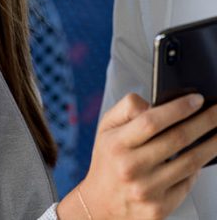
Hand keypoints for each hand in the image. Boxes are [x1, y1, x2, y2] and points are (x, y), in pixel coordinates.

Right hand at [60, 93, 216, 219]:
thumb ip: (127, 109)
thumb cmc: (108, 163)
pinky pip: (188, 183)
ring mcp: (146, 190)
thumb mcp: (106, 130)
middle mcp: (130, 168)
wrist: (101, 205)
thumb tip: (156, 104)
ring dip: (212, 145)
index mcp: (116, 144)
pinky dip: (197, 169)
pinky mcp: (160, 208)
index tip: (196, 99)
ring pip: (190, 162)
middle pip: (177, 139)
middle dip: (205, 122)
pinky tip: (202, 158)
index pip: (151, 121)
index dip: (178, 108)